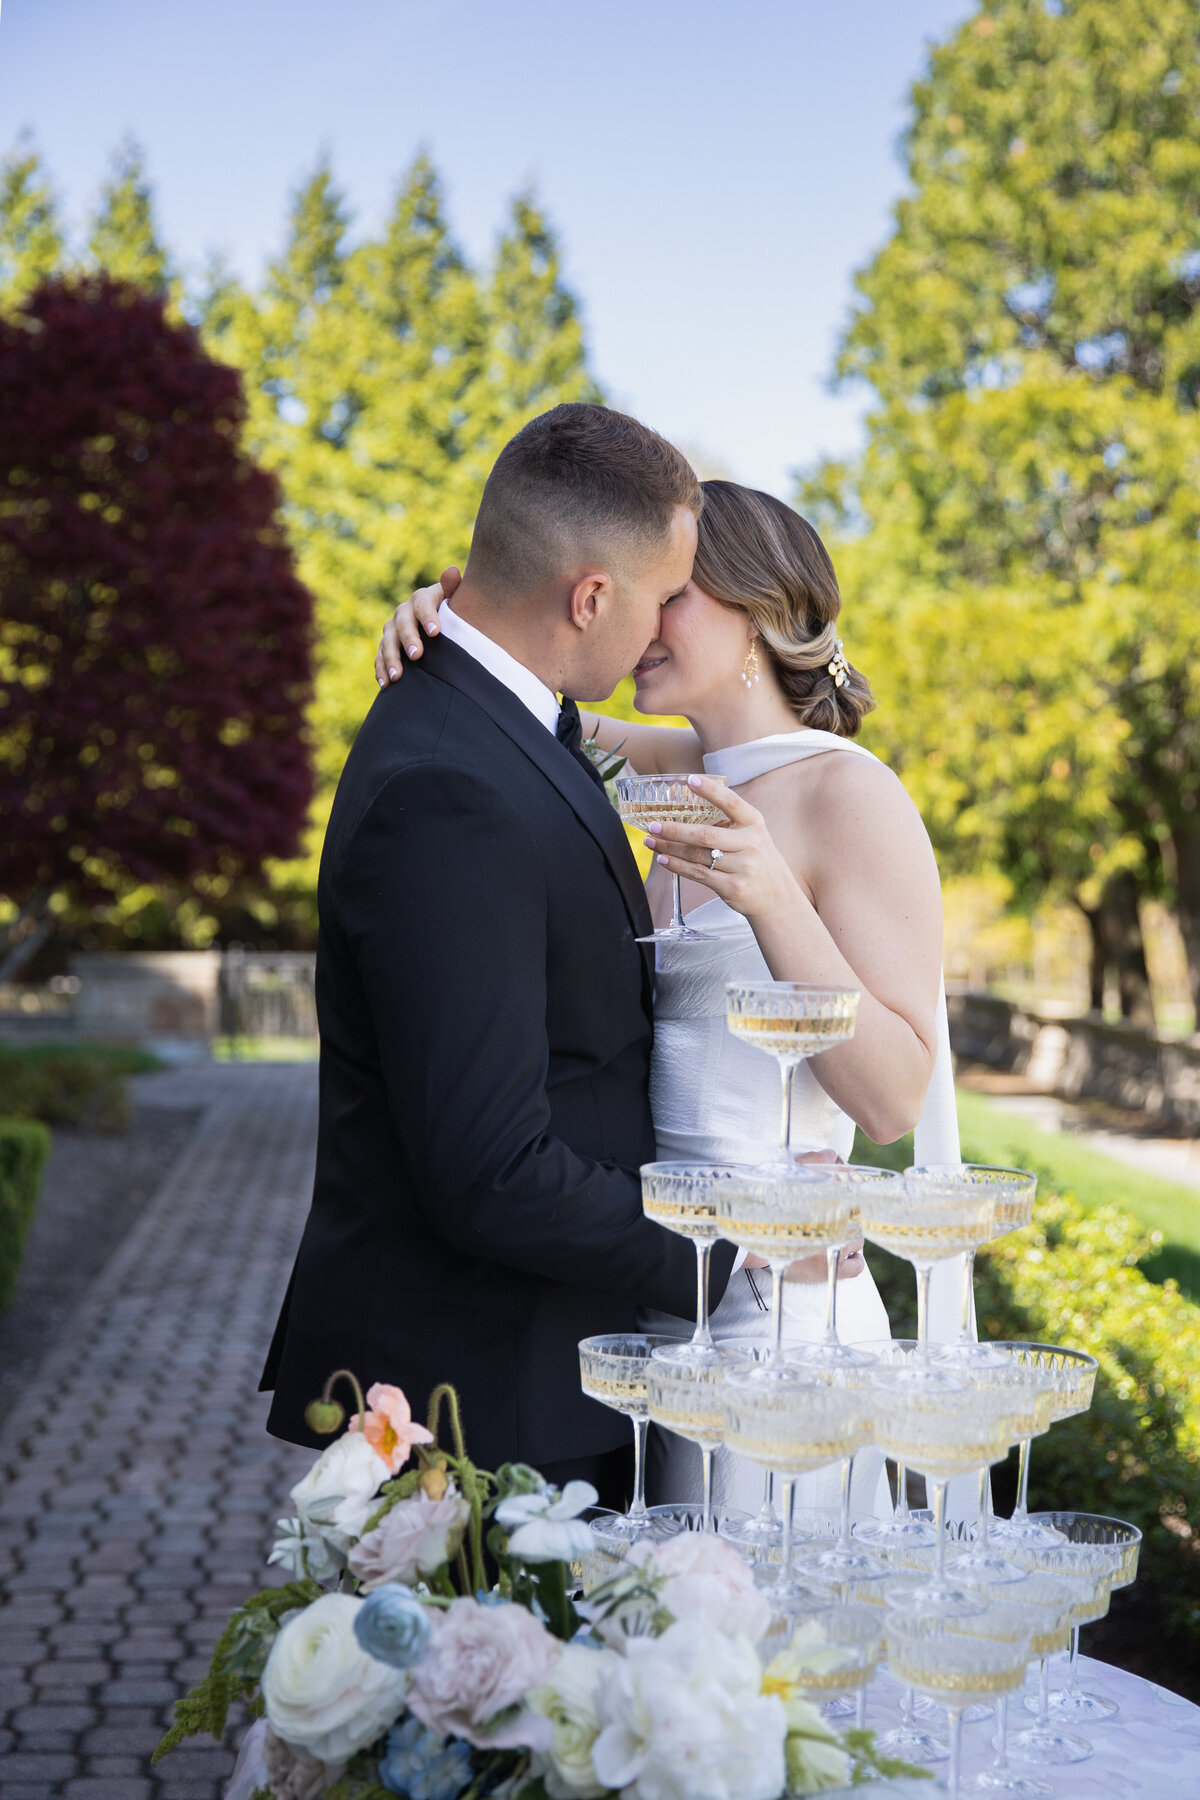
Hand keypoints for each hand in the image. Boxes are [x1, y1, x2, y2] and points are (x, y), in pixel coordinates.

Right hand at [375, 566, 460, 685]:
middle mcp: (404, 612)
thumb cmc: (454, 611)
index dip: (428, 616)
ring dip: (391, 659)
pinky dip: (381, 670)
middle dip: (408, 639)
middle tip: (418, 656)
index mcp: (422, 598)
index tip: (436, 632)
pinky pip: (380, 657)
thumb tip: (452, 571)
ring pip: (388, 642)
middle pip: (402, 623)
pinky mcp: (388, 646)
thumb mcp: (456, 597)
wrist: (441, 623)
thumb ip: (453, 586)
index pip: (423, 604)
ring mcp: (393, 629)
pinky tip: (386, 684)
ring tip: (397, 677)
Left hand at [645, 772, 802, 924]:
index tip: (690, 780)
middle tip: (653, 824)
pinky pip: (698, 874)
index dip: (711, 790)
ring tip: (651, 841)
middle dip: (675, 829)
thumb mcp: (753, 835)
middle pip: (705, 834)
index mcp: (754, 823)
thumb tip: (688, 809)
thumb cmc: (757, 859)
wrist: (778, 896)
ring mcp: (742, 867)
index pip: (731, 802)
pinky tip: (663, 859)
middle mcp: (750, 843)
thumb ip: (729, 823)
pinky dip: (677, 866)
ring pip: (697, 855)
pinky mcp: (733, 887)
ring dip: (670, 848)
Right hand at [742, 1147, 863, 1282]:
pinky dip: (853, 1260)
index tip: (844, 1193)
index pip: (853, 1193)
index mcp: (830, 1202)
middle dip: (847, 1214)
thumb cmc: (768, 1207)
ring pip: (858, 1240)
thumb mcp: (787, 1178)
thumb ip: (811, 1163)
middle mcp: (838, 1225)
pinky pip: (856, 1266)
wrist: (754, 1238)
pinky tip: (841, 1253)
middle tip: (831, 1215)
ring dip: (848, 1236)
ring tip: (831, 1234)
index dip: (850, 1191)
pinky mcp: (831, 1269)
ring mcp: (836, 1248)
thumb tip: (830, 1153)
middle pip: (856, 1217)